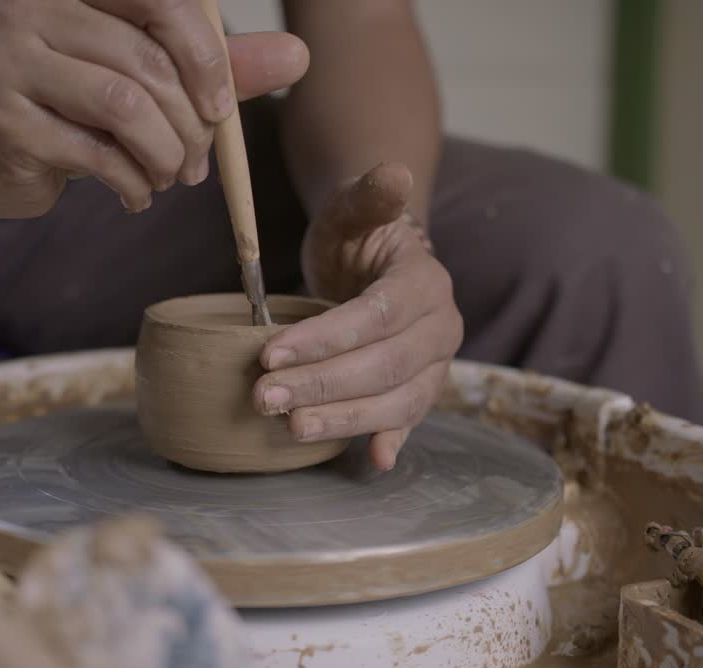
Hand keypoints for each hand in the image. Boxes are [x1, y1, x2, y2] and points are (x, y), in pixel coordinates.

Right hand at [0, 0, 308, 217]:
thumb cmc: (75, 108)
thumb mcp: (149, 78)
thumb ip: (217, 65)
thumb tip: (296, 57)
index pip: (161, 0)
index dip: (206, 55)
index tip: (221, 109)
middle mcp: (30, 7)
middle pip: (147, 61)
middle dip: (190, 124)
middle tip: (196, 163)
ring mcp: (8, 59)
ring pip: (124, 106)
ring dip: (164, 155)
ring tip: (168, 177)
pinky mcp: (4, 118)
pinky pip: (95, 152)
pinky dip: (132, 182)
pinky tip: (135, 194)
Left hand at [253, 162, 462, 469]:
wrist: (375, 260)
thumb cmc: (357, 233)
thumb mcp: (355, 207)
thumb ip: (370, 193)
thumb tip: (396, 171)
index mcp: (425, 281)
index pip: (376, 316)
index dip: (325, 339)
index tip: (270, 353)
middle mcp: (439, 326)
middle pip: (384, 366)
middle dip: (322, 385)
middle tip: (263, 397)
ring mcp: (433, 364)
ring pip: (396, 400)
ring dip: (344, 419)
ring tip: (290, 427)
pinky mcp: (419, 389)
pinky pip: (409, 418)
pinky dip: (392, 440)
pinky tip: (373, 461)